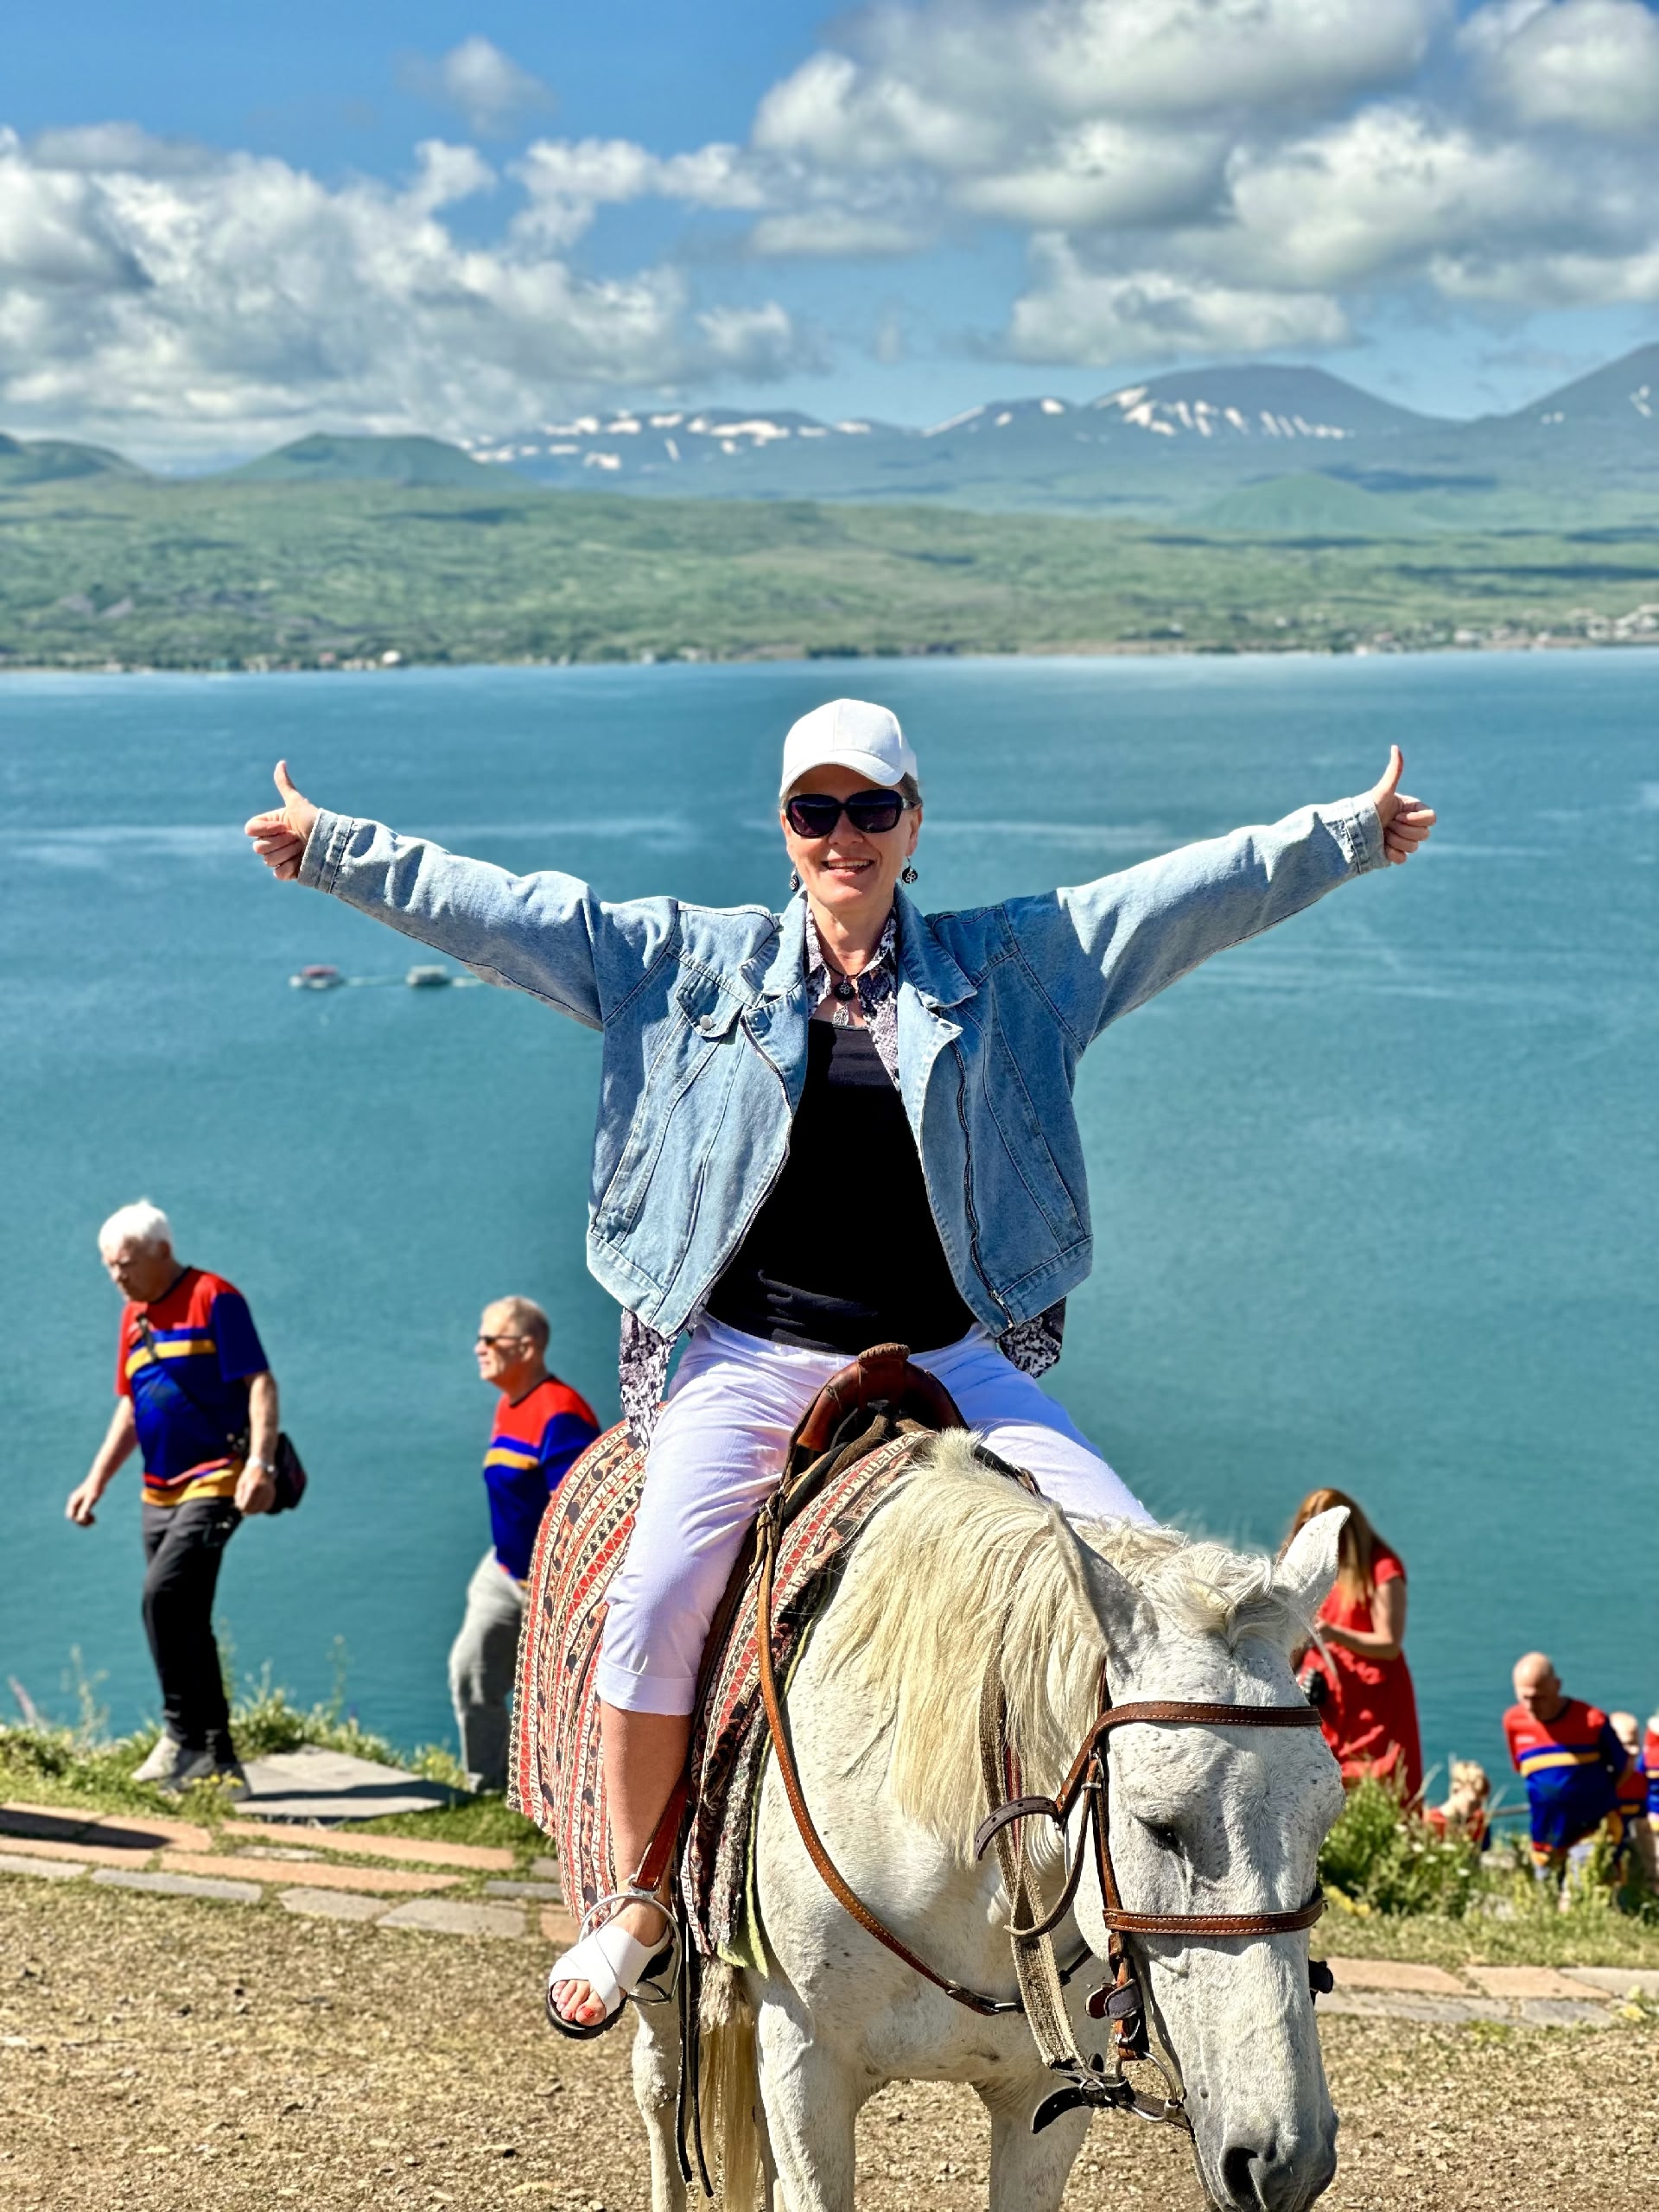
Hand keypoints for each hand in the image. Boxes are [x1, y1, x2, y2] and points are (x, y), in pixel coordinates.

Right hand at [66, 1480, 101, 1527]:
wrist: (99, 1479)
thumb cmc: (96, 1488)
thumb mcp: (91, 1499)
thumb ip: (85, 1509)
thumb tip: (81, 1519)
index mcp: (74, 1501)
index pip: (71, 1515)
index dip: (78, 1520)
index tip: (87, 1519)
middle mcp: (74, 1502)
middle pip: (74, 1517)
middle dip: (82, 1521)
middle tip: (92, 1522)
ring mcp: (78, 1502)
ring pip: (78, 1516)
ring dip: (84, 1521)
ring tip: (93, 1521)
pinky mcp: (83, 1503)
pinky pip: (82, 1514)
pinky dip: (87, 1517)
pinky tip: (94, 1518)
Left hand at [235, 1463, 276, 1515]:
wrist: (261, 1466)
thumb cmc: (249, 1475)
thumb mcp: (240, 1484)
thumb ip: (239, 1497)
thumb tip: (239, 1508)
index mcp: (253, 1487)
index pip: (246, 1505)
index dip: (242, 1508)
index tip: (240, 1507)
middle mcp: (262, 1490)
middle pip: (254, 1508)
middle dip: (248, 1511)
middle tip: (245, 1509)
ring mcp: (269, 1491)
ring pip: (262, 1508)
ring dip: (255, 1510)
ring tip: (251, 1507)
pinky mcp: (273, 1493)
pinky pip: (268, 1506)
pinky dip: (262, 1508)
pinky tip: (258, 1505)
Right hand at [244, 761, 318, 880]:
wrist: (332, 845)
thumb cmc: (315, 822)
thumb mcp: (297, 804)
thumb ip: (285, 786)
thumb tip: (281, 763)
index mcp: (270, 825)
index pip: (251, 830)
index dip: (267, 829)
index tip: (285, 826)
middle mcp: (272, 841)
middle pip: (258, 847)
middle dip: (281, 842)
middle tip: (298, 839)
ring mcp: (278, 857)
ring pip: (268, 860)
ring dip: (288, 854)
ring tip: (303, 850)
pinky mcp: (286, 873)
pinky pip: (277, 874)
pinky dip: (289, 869)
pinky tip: (301, 863)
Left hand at [1368, 745, 1434, 865]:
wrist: (1351, 831)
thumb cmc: (1368, 808)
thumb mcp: (1383, 791)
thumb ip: (1394, 771)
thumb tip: (1395, 747)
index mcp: (1412, 810)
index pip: (1431, 819)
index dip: (1416, 820)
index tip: (1398, 816)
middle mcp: (1409, 825)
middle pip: (1424, 834)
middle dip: (1403, 830)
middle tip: (1387, 825)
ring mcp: (1402, 840)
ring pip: (1414, 847)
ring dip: (1396, 841)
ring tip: (1382, 835)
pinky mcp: (1394, 855)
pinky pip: (1404, 859)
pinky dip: (1392, 855)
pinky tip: (1381, 848)